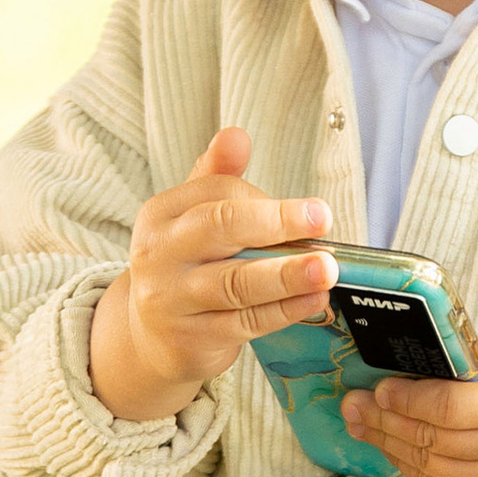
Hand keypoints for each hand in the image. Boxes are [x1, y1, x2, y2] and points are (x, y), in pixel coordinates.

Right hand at [87, 127, 337, 422]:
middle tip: (321, 218)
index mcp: (160, 216)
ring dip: (287, 274)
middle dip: (276, 222)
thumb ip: (217, 177)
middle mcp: (158, 256)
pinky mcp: (191, 341)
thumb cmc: (185, 268)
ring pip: (236, 283)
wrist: (150, 339)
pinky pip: (246, 323)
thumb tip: (236, 135)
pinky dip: (285, 311)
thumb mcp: (192, 220)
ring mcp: (171, 302)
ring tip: (326, 268)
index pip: (216, 194)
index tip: (307, 212)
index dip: (266, 201)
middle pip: (220, 228)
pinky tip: (314, 300)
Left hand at [341, 340, 477, 476]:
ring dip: (386, 443)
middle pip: (429, 437)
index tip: (381, 386)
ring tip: (361, 422)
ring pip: (425, 466)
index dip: (407, 398)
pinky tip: (391, 447)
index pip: (449, 407)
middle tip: (353, 402)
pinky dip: (408, 467)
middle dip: (383, 419)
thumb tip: (433, 344)